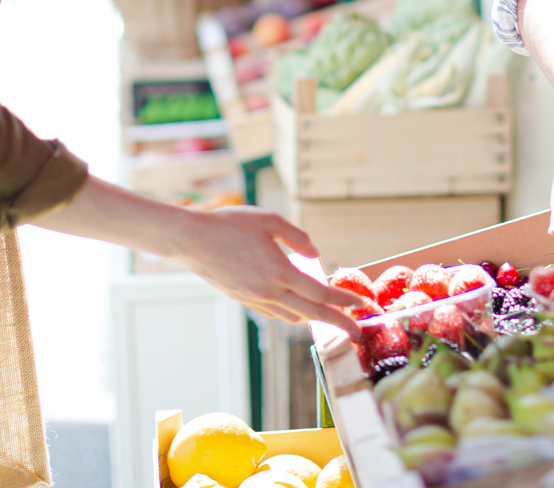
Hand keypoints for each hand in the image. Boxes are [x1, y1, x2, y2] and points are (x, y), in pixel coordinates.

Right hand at [172, 207, 369, 337]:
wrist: (191, 240)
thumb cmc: (229, 224)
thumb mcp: (268, 220)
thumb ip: (297, 237)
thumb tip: (316, 255)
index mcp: (279, 272)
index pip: (321, 294)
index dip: (344, 301)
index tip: (362, 307)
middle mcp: (269, 292)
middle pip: (313, 314)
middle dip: (340, 324)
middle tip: (359, 332)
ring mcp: (255, 300)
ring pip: (293, 317)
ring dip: (315, 318)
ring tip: (331, 316)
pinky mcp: (244, 300)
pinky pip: (276, 313)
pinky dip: (293, 314)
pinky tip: (298, 306)